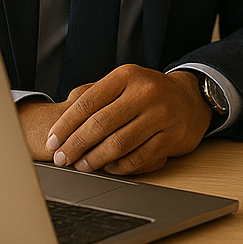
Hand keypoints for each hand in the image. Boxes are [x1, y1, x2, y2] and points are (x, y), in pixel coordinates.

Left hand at [39, 65, 212, 175]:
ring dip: (94, 159)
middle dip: (75, 145)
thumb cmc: (148, 94)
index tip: (52, 142)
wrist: (190, 100)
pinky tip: (109, 168)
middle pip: (100, 124)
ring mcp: (161, 114)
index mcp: (127, 75)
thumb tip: (60, 125)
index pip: (87, 103)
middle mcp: (146, 92)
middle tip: (62, 158)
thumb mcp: (124, 84)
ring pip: (118, 144)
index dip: (65, 125)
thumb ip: (95, 96)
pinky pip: (138, 158)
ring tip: (82, 166)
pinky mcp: (172, 136)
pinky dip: (119, 167)